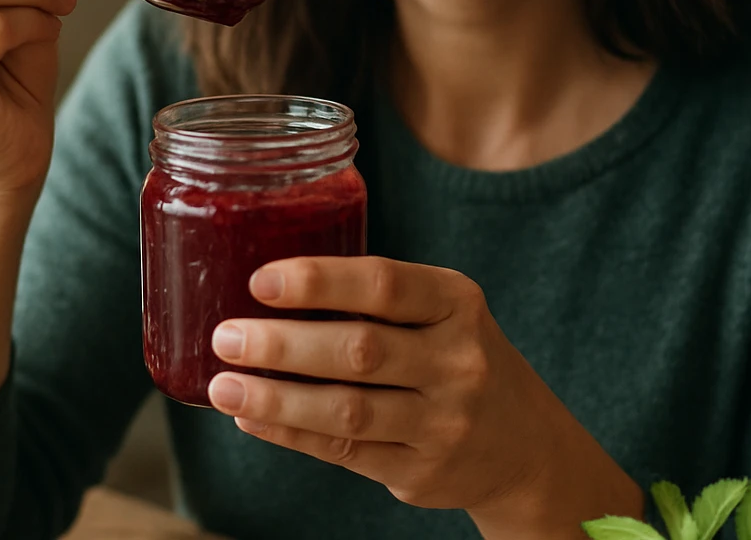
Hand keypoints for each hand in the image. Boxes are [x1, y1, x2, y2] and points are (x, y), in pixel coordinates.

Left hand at [206, 256, 642, 537]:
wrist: (526, 446)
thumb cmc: (458, 358)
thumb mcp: (445, 312)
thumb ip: (380, 298)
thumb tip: (272, 286)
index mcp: (458, 303)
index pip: (384, 284)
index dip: (319, 282)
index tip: (260, 280)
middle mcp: (457, 361)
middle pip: (359, 351)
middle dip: (283, 345)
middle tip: (225, 336)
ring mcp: (443, 422)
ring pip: (347, 410)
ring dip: (275, 400)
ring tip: (223, 387)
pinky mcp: (421, 470)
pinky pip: (345, 450)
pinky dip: (292, 434)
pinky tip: (252, 419)